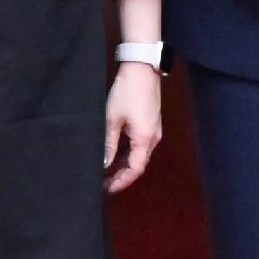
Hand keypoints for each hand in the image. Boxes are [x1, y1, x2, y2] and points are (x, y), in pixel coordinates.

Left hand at [104, 61, 162, 193]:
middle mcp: (153, 137)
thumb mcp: (112, 119)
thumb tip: (104, 163)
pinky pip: (141, 146)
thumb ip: (108, 144)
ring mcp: (154, 130)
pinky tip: (117, 155)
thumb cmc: (127, 92)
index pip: (135, 169)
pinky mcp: (151, 124)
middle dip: (123, 176)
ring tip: (108, 172)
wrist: (142, 69)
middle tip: (105, 183)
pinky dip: (129, 154)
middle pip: (139, 164)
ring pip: (140, 155)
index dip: (122, 181)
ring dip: (125, 165)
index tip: (108, 189)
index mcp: (144, 138)